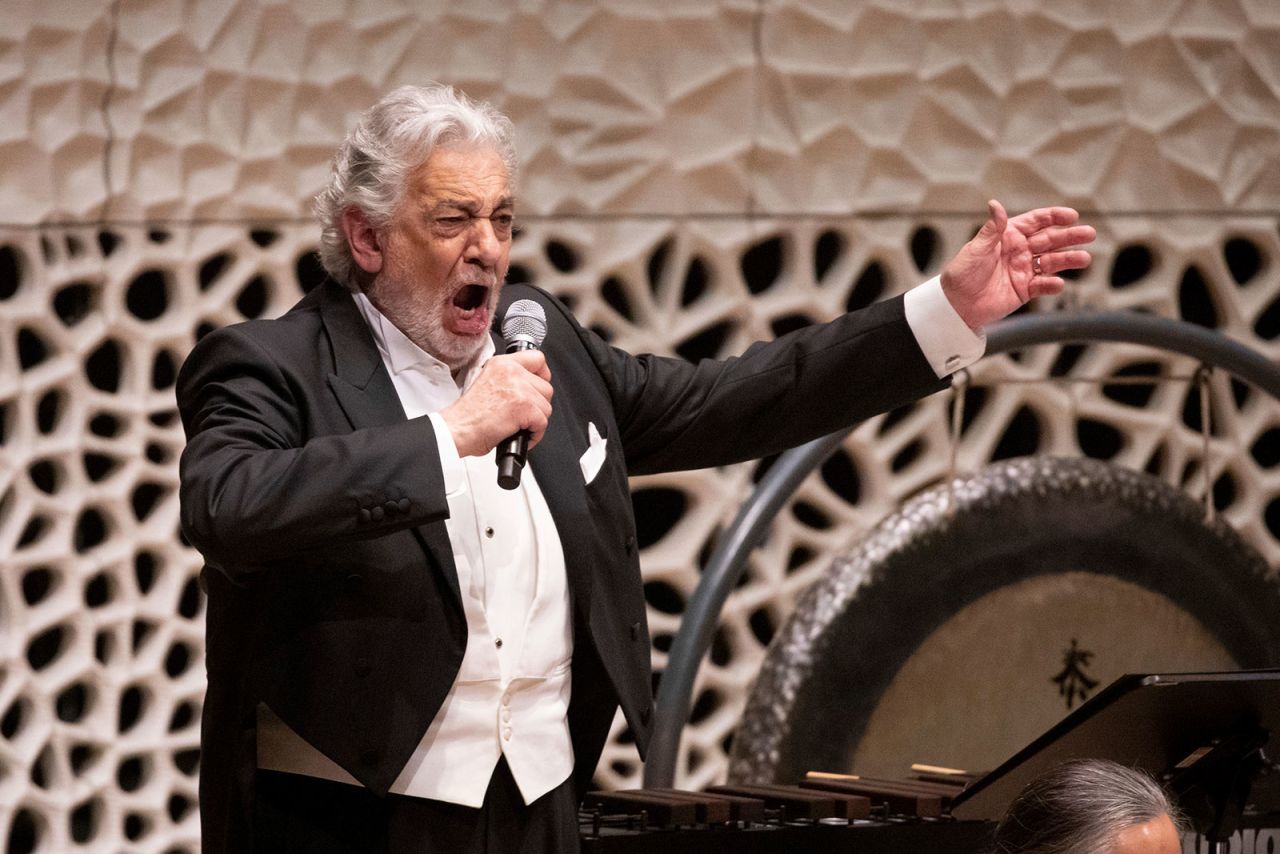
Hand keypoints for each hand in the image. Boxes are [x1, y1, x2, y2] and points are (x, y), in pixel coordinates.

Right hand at [439, 351, 552, 456]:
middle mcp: (511, 372)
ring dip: (536, 421)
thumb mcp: (487, 382)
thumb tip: (529, 388)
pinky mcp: (524, 406)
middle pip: (546, 387)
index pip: (537, 358)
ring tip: (519, 427)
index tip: (538, 386)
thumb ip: (509, 380)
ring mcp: (519, 388)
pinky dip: (535, 434)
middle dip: (538, 405)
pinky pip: (543, 423)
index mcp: (502, 364)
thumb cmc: (468, 415)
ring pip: (546, 407)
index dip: (542, 375)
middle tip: (524, 415)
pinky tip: (520, 435)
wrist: (457, 429)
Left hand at [941, 200, 1095, 330]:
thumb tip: (994, 203)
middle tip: (1089, 234)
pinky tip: (1058, 283)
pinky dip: (1051, 284)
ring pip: (1051, 262)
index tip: (1072, 216)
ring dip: (1068, 259)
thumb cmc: (961, 274)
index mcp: (1008, 236)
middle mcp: (1019, 251)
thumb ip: (992, 229)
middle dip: (1069, 237)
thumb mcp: (976, 249)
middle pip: (1050, 240)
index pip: (1036, 222)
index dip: (1054, 217)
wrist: (955, 305)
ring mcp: (1023, 270)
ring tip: (1084, 259)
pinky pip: (1042, 285)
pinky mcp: (1024, 290)